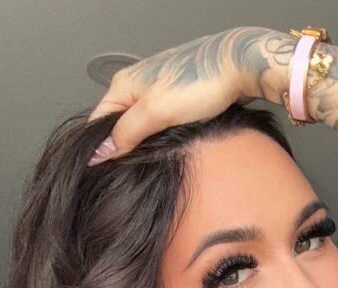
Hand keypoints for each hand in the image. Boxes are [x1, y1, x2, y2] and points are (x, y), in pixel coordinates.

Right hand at [86, 29, 251, 165]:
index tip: (109, 170)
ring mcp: (157, 90)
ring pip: (142, 124)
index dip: (103, 147)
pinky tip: (170, 145)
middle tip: (135, 168)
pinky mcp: (176, 97)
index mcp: (124, 84)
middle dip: (125, 146)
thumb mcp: (156, 112)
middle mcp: (137, 84)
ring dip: (146, 142)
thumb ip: (127, 131)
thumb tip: (103, 150)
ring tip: (153, 159)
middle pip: (120, 124)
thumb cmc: (199, 83)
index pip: (100, 121)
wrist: (237, 68)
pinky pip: (160, 121)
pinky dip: (162, 135)